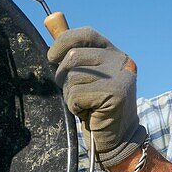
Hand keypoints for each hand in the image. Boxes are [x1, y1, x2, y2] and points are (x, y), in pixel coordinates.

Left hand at [48, 27, 146, 167]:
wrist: (118, 137)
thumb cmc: (96, 107)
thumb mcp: (87, 78)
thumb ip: (76, 60)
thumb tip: (52, 41)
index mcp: (114, 53)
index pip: (86, 34)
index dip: (64, 41)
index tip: (51, 56)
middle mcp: (120, 60)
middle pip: (73, 57)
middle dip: (63, 77)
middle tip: (72, 93)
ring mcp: (120, 76)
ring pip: (72, 77)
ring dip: (70, 95)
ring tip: (84, 104)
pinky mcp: (115, 94)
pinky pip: (76, 95)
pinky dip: (75, 106)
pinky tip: (88, 113)